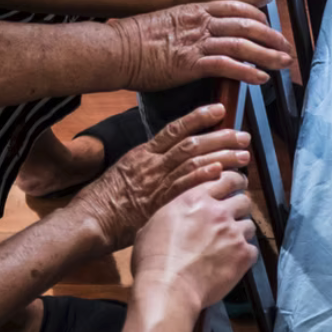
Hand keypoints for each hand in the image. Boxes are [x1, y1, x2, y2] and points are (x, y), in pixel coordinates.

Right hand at [77, 106, 251, 250]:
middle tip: (243, 136)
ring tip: (243, 155)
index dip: (199, 117)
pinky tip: (221, 173)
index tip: (220, 110)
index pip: (175, 129)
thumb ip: (148, 167)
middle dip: (221, 137)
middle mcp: (151, 164)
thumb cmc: (102, 202)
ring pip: (192, 161)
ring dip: (222, 157)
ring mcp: (155, 182)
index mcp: (142, 154)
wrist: (87, 221)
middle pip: (191, 143)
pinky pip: (183, 186)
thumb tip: (170, 162)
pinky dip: (203, 177)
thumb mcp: (124, 174)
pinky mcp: (158, 202)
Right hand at [110, 0, 292, 89]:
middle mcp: (201, 22)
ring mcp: (196, 42)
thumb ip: (190, 24)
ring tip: (283, 64)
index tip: (270, 28)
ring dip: (268, 55)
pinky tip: (261, 79)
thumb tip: (205, 33)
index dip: (259, 17)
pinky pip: (227, 66)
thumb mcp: (168, 21)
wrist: (114, 48)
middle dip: (272, 37)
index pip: (237, 6)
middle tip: (287, 48)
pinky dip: (248, 72)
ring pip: (243, 45)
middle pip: (247, 25)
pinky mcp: (190, 63)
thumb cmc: (136, 38)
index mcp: (196, 9)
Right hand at [131, 171, 259, 315]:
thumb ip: (173, 214)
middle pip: (243, 201)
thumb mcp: (153, 226)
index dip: (234, 181)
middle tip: (233, 218)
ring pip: (249, 225)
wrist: (168, 288)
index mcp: (195, 200)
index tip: (238, 185)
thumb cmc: (153, 261)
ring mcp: (233, 232)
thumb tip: (177, 216)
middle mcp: (218, 212)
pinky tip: (232, 262)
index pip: (225, 179)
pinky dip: (244, 255)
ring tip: (229, 245)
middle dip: (240, 208)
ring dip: (241, 233)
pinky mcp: (243, 254)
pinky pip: (252, 250)